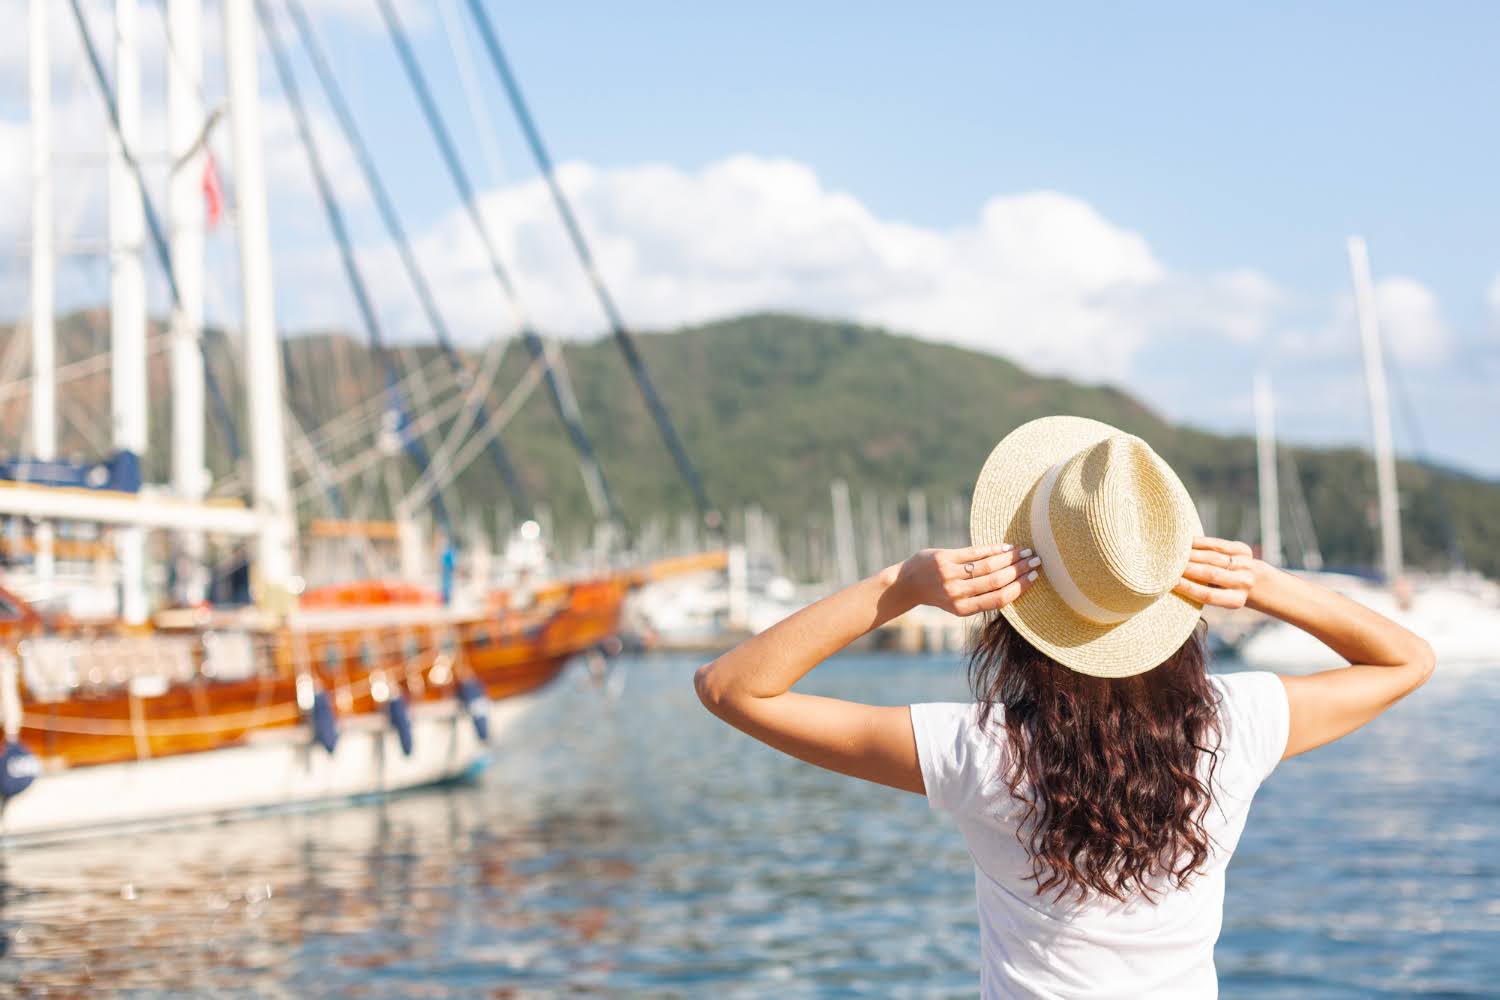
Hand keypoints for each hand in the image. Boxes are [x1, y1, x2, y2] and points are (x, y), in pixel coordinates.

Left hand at [894, 543, 1040, 617]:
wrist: (907, 583)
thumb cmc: (939, 594)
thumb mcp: (958, 604)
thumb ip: (981, 598)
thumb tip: (1014, 587)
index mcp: (963, 609)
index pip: (999, 599)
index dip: (1020, 588)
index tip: (1035, 578)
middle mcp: (957, 593)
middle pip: (996, 580)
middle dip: (1020, 570)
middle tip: (1036, 561)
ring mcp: (950, 575)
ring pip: (987, 565)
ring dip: (1010, 558)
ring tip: (1025, 552)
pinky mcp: (944, 558)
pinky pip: (974, 552)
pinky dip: (993, 549)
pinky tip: (1007, 547)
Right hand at [1173, 536, 1258, 608]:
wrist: (1252, 579)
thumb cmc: (1223, 590)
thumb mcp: (1216, 598)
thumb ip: (1200, 591)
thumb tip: (1171, 583)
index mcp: (1235, 600)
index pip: (1208, 595)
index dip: (1188, 588)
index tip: (1170, 582)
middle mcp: (1244, 582)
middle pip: (1210, 574)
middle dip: (1187, 568)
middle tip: (1167, 564)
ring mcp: (1245, 564)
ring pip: (1212, 558)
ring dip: (1191, 554)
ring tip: (1173, 552)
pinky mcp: (1243, 549)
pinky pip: (1217, 544)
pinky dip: (1200, 543)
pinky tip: (1186, 542)